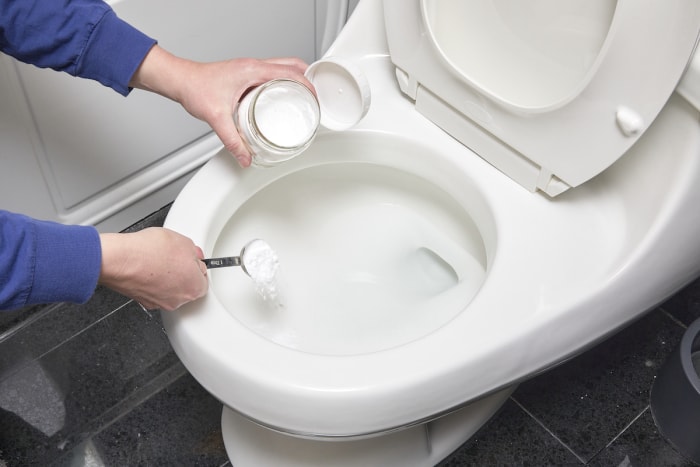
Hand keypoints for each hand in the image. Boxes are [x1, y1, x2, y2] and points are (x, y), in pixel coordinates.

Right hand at [98, 227, 207, 310]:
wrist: (120, 260)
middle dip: (182, 272)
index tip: (190, 259)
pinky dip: (153, 281)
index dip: (196, 265)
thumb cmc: (150, 252)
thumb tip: (193, 255)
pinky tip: (148, 267)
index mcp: (195, 288)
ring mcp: (160, 303)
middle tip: (173, 257)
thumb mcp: (183, 241)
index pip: (203, 278)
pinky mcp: (144, 301)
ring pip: (170, 288)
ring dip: (167, 276)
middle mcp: (179, 300)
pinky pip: (154, 290)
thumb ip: (193, 252)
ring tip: (158, 260)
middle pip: (187, 285)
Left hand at [129, 45, 312, 166]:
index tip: (315, 98)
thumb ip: (232, 141)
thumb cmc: (195, 88)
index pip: (290, 72)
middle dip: (307, 79)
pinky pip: (271, 73)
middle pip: (291, 65)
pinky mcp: (245, 73)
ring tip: (302, 97)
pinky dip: (282, 82)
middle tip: (314, 97)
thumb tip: (245, 156)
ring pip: (282, 67)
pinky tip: (280, 97)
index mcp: (252, 70)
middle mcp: (253, 65)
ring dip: (296, 79)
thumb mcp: (217, 117)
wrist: (180, 80)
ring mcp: (250, 68)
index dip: (307, 84)